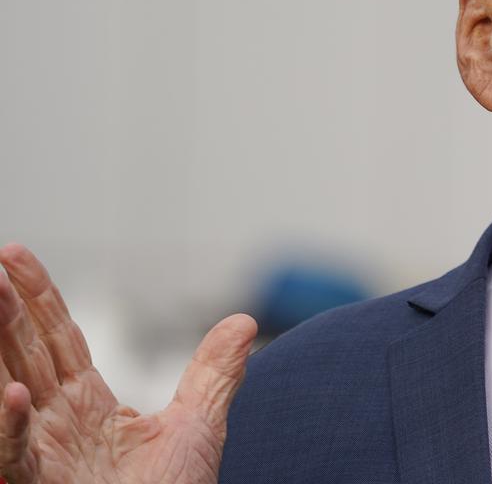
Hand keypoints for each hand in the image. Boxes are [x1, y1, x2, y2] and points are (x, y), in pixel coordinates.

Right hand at [0, 243, 256, 483]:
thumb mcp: (197, 427)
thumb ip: (213, 374)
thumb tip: (244, 323)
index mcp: (85, 406)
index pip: (57, 340)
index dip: (39, 298)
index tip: (16, 256)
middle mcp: (54, 425)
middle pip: (26, 354)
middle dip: (8, 310)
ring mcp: (42, 457)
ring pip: (9, 394)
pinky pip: (16, 459)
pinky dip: (10, 429)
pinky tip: (13, 394)